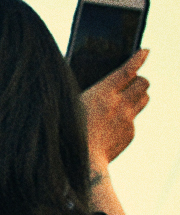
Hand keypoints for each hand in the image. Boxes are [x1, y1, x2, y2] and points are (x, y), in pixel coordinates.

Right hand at [83, 49, 149, 167]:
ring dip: (138, 95)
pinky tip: (111, 127)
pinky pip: (134, 119)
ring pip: (144, 98)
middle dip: (138, 80)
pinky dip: (126, 119)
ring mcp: (127, 118)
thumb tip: (100, 88)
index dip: (138, 58)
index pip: (128, 70)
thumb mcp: (73, 108)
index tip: (144, 51)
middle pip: (143, 82)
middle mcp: (119, 103)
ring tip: (127, 100)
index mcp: (103, 93)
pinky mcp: (130, 132)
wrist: (82, 163)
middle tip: (130, 82)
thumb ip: (92, 95)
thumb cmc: (69, 134)